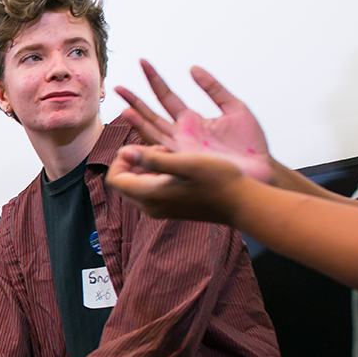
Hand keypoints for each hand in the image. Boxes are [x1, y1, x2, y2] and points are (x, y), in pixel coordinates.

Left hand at [106, 145, 250, 223]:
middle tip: (157, 149)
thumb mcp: (185, 163)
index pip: (115, 178)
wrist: (242, 204)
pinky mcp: (170, 208)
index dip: (121, 158)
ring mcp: (160, 209)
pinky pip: (150, 190)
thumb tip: (124, 152)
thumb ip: (153, 158)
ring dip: (144, 166)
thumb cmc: (218, 180)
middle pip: (122, 182)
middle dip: (132, 161)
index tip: (143, 147)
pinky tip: (176, 165)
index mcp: (150, 195)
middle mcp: (150, 207)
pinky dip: (154, 174)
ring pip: (136, 184)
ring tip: (168, 154)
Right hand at [114, 60, 272, 183]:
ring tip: (123, 107)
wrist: (262, 170)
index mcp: (192, 120)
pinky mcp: (184, 161)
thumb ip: (214, 88)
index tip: (142, 62)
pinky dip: (148, 141)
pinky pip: (162, 150)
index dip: (154, 79)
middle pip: (151, 114)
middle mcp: (181, 134)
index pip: (166, 97)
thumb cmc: (251, 145)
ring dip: (137, 119)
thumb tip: (193, 68)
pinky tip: (139, 134)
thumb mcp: (236, 108)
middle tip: (117, 87)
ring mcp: (180, 148)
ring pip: (152, 131)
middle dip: (135, 101)